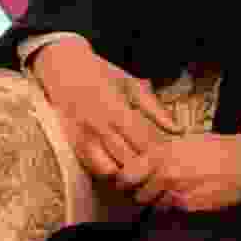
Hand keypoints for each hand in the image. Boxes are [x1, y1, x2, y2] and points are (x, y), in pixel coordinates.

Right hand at [24, 34, 177, 185]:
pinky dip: (109, 171)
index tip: (167, 153)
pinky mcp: (74, 145)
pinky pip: (95, 169)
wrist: (62, 68)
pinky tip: (117, 162)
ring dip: (127, 172)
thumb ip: (154, 108)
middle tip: (156, 163)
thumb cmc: (100, 74)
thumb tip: (177, 129)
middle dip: (146, 165)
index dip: (159, 151)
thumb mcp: (130, 83)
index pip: (144, 141)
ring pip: (112, 170)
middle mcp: (99, 126)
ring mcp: (85, 138)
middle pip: (130, 160)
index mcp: (116, 109)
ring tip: (136, 166)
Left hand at [109, 128, 240, 216]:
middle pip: (139, 195)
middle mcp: (164, 175)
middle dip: (142, 193)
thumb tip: (142, 162)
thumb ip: (159, 153)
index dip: (124, 180)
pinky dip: (176, 206)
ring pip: (155, 205)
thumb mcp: (180, 141)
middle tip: (148, 189)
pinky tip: (187, 196)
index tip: (125, 182)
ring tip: (170, 192)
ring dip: (159, 201)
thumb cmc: (212, 147)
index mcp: (160, 154)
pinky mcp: (189, 207)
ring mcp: (176, 193)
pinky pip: (173, 210)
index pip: (127, 175)